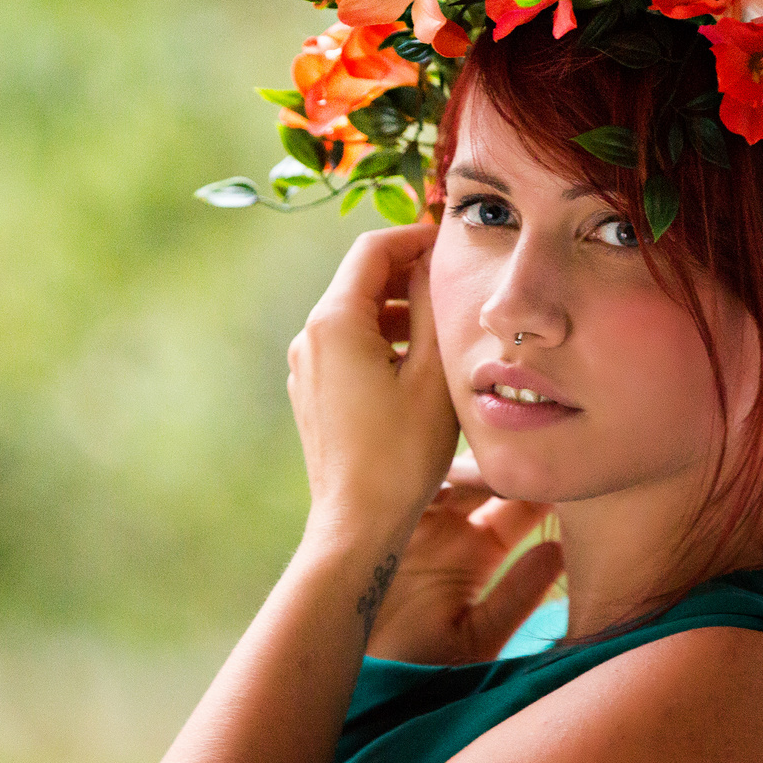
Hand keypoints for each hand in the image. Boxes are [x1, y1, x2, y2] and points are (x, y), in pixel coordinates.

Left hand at [287, 224, 459, 546]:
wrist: (358, 525)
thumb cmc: (401, 453)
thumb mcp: (431, 372)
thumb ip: (430, 308)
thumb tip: (429, 265)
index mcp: (335, 321)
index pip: (372, 249)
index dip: (414, 237)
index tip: (452, 245)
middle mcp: (311, 336)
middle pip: (362, 280)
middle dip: (409, 275)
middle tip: (456, 285)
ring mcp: (306, 366)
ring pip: (356, 316)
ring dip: (399, 312)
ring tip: (445, 330)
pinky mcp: (312, 393)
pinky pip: (348, 348)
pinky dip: (382, 342)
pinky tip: (418, 367)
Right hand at [365, 452, 564, 664]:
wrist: (359, 680)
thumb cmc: (422, 668)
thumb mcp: (477, 637)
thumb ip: (516, 596)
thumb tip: (559, 550)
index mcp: (481, 551)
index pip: (520, 506)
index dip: (542, 487)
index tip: (564, 471)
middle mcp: (450, 529)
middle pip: (486, 478)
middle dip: (505, 462)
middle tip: (522, 450)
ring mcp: (415, 518)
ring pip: (449, 474)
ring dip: (468, 464)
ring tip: (489, 459)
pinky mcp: (379, 517)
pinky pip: (406, 486)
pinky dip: (425, 476)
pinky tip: (444, 475)